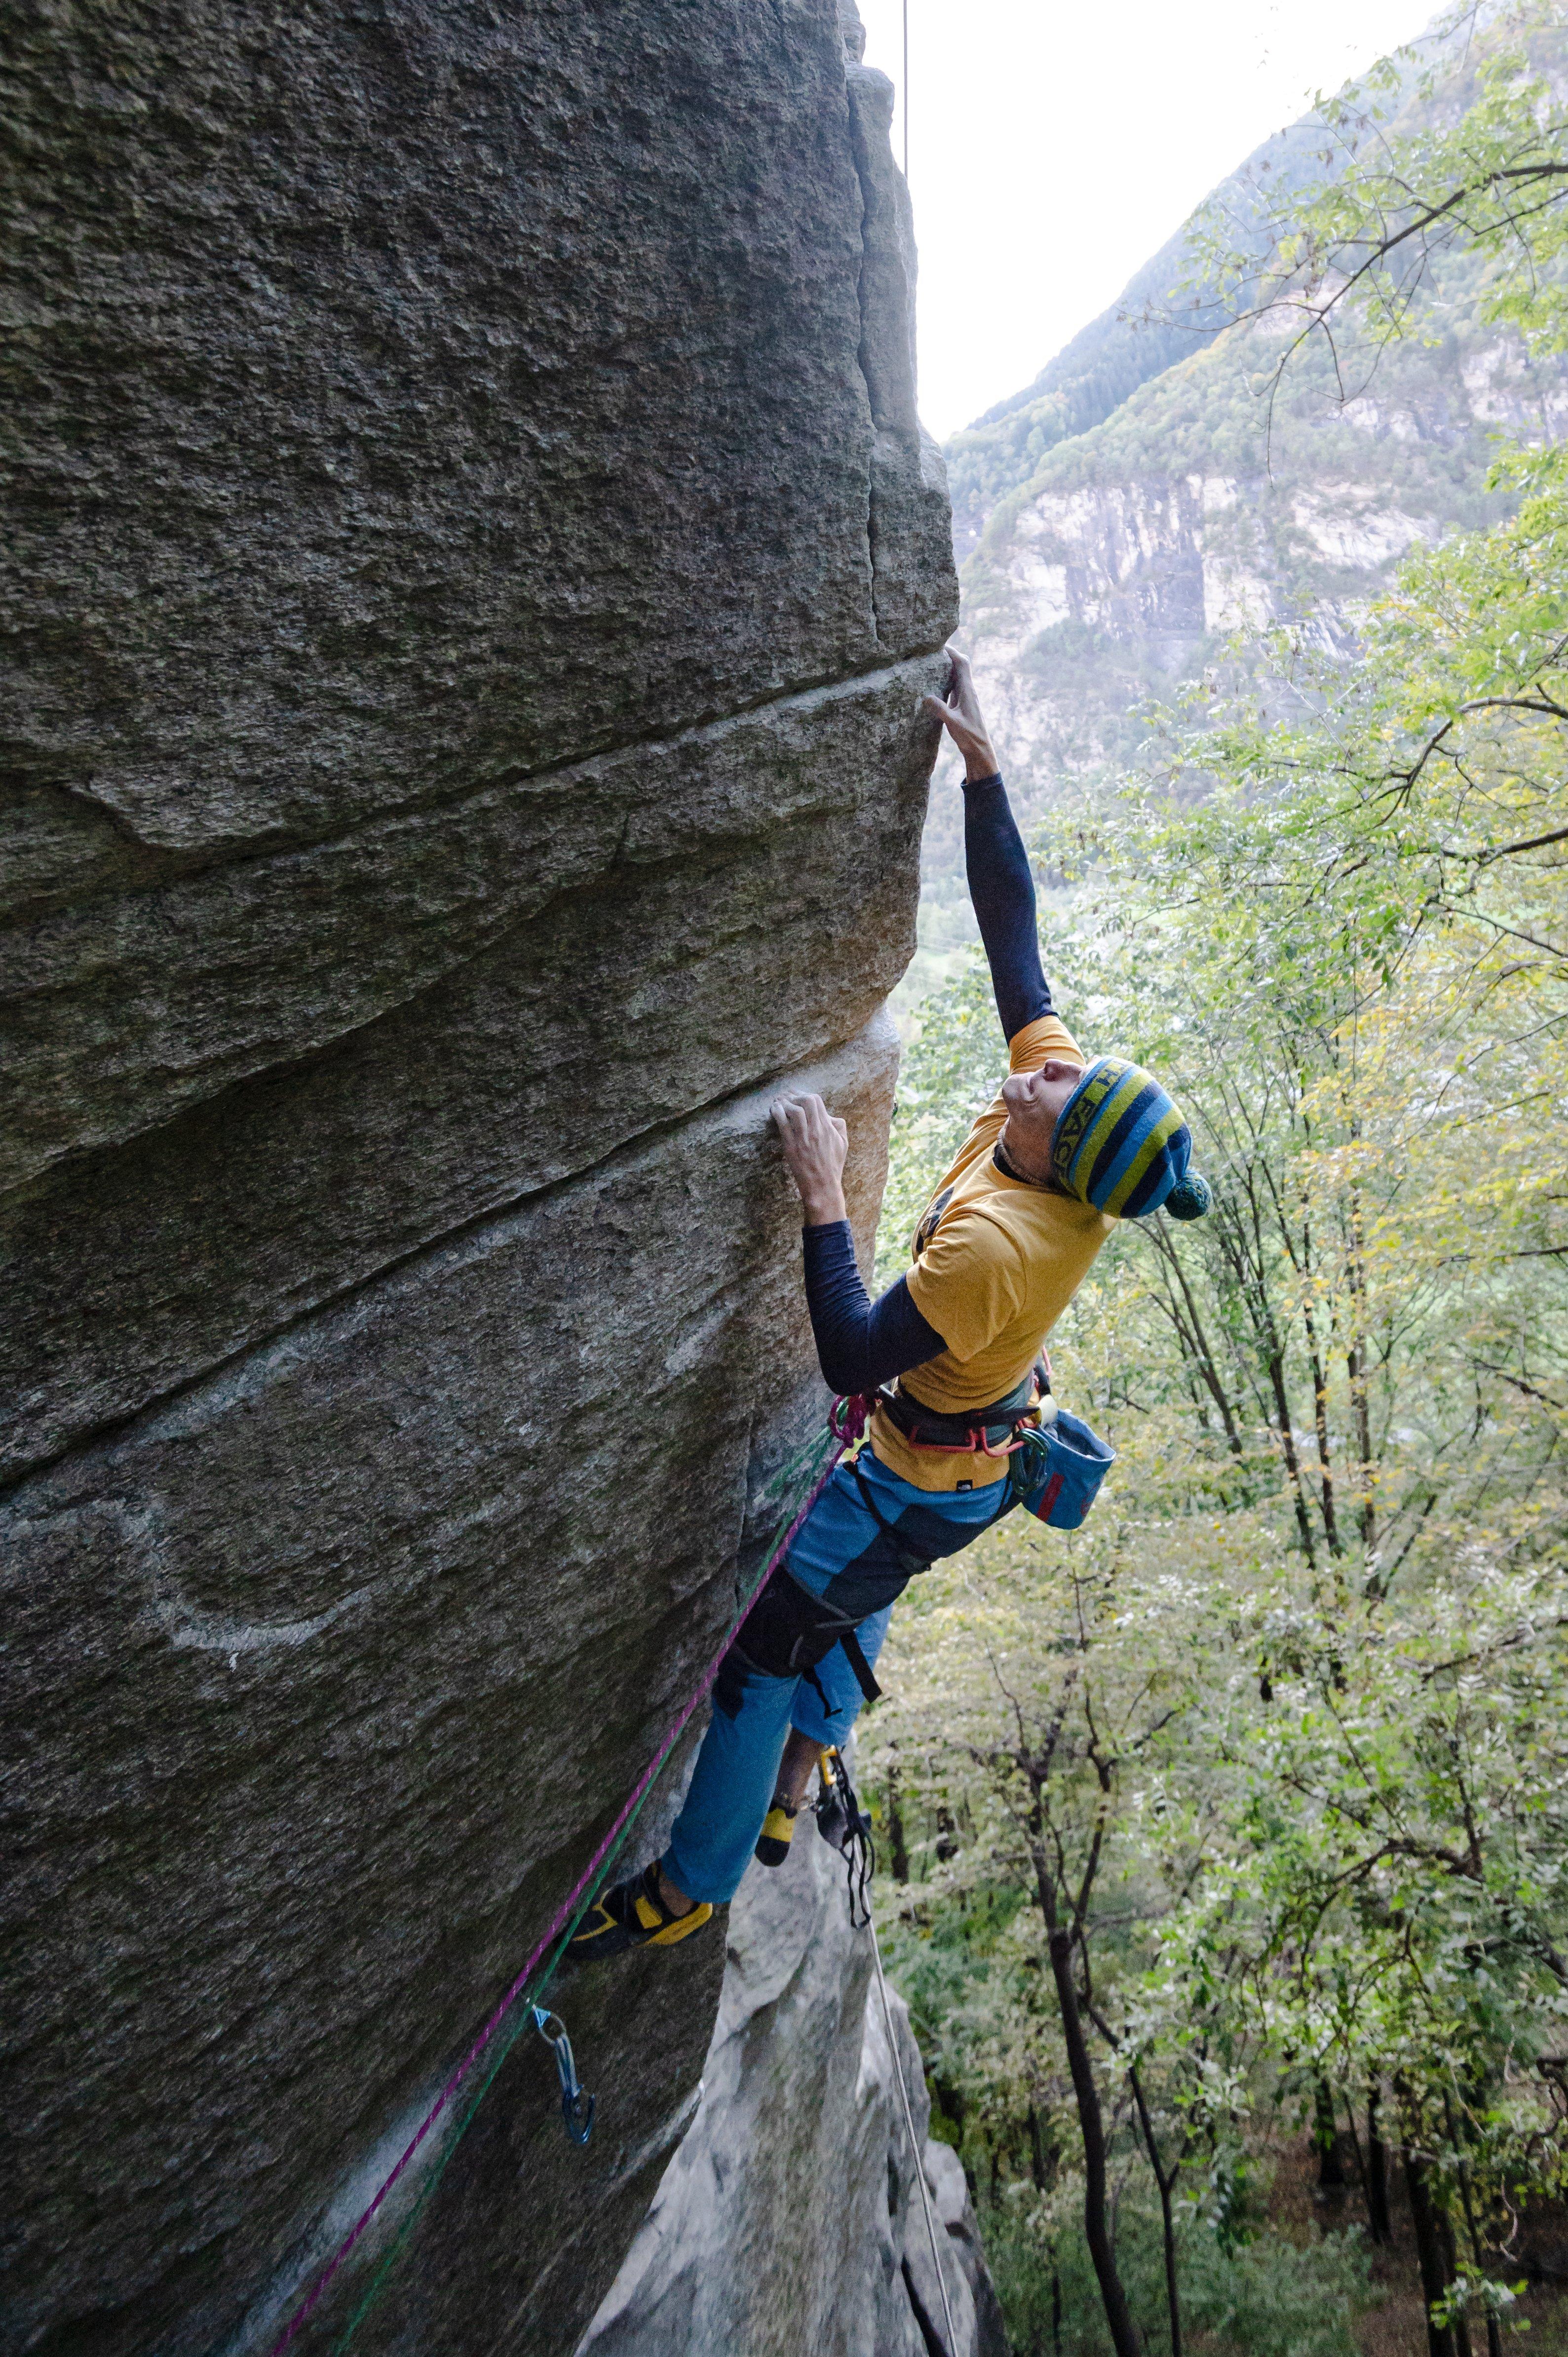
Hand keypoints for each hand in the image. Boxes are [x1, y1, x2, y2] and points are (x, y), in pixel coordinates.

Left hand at [770, 1090, 848, 1226]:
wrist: (822, 1186)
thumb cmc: (833, 1166)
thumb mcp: (843, 1144)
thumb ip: (839, 1126)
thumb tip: (830, 1115)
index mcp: (828, 1128)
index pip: (816, 1101)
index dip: (804, 1094)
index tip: (796, 1095)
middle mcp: (816, 1130)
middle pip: (806, 1101)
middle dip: (794, 1095)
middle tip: (786, 1096)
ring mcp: (803, 1138)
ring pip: (794, 1110)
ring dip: (784, 1102)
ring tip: (778, 1101)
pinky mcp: (791, 1146)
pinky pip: (783, 1124)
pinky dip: (777, 1113)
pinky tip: (774, 1109)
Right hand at [923, 648, 998, 781]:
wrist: (980, 749)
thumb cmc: (969, 737)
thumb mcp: (952, 723)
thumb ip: (940, 709)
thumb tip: (926, 697)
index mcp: (967, 691)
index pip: (961, 663)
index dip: (952, 652)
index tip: (939, 645)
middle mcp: (968, 690)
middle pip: (960, 665)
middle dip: (948, 655)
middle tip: (932, 651)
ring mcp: (966, 696)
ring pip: (957, 675)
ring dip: (946, 667)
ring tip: (930, 662)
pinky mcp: (962, 703)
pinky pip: (954, 685)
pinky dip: (945, 679)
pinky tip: (935, 682)